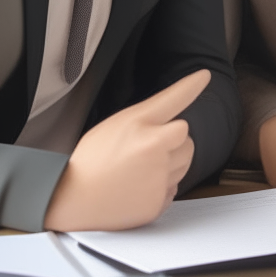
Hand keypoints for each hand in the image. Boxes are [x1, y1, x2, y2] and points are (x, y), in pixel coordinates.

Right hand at [44, 69, 209, 231]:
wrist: (71, 199)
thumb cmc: (93, 158)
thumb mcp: (118, 124)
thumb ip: (152, 113)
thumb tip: (180, 110)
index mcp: (140, 125)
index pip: (175, 100)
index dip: (191, 86)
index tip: (204, 76)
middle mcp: (154, 149)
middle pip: (186, 136)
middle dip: (172, 140)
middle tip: (143, 149)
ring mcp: (159, 177)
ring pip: (185, 162)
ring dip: (171, 162)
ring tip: (140, 168)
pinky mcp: (159, 201)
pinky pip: (175, 187)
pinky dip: (162, 187)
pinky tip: (139, 186)